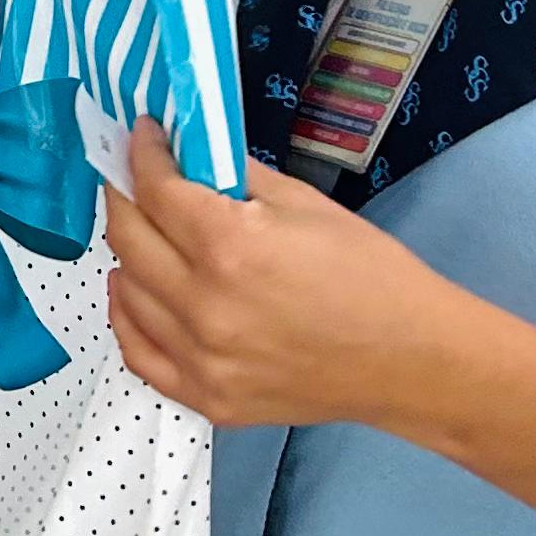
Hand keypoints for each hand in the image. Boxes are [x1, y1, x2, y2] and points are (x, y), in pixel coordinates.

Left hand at [101, 122, 464, 431]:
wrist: (411, 361)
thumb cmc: (370, 275)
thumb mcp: (305, 204)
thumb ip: (236, 176)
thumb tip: (189, 154)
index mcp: (231, 247)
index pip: (156, 190)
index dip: (142, 154)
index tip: (142, 137)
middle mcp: (204, 306)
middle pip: (129, 238)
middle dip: (124, 195)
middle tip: (132, 178)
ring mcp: (202, 359)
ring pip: (127, 293)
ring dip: (127, 254)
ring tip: (144, 233)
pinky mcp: (208, 398)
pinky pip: (139, 354)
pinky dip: (129, 317)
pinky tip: (137, 291)